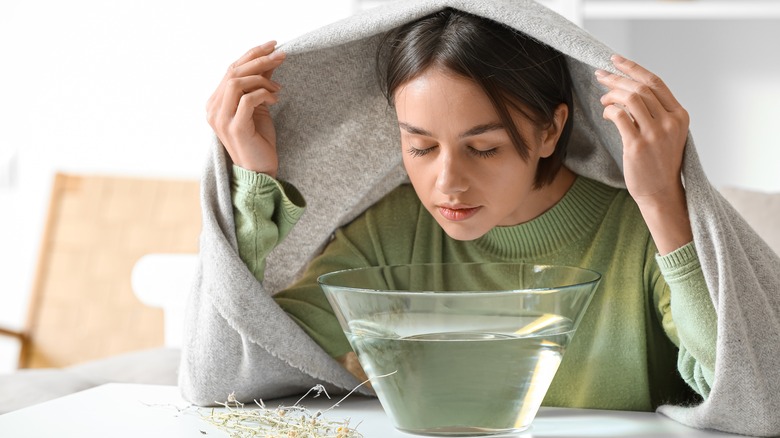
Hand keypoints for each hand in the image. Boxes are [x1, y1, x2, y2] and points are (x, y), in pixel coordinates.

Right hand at [206, 41, 284, 177]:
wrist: (260, 171)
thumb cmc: (259, 140)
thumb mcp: (260, 107)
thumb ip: (260, 84)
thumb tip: (270, 60)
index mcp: (215, 103)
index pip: (231, 69)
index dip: (251, 54)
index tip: (273, 45)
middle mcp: (213, 109)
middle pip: (233, 72)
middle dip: (260, 59)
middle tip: (281, 54)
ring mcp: (221, 119)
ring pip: (237, 82)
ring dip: (262, 79)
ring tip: (278, 88)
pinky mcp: (235, 128)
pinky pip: (248, 99)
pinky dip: (263, 94)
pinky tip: (275, 100)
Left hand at [596, 55, 692, 253]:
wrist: (661, 193)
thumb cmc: (659, 163)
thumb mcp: (667, 134)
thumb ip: (656, 113)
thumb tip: (630, 91)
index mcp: (680, 115)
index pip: (655, 82)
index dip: (633, 68)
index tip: (615, 60)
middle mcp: (670, 121)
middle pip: (640, 87)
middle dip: (617, 78)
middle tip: (600, 76)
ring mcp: (655, 133)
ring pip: (630, 98)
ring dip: (612, 94)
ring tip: (603, 99)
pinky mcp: (638, 145)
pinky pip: (619, 116)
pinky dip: (609, 111)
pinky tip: (605, 113)